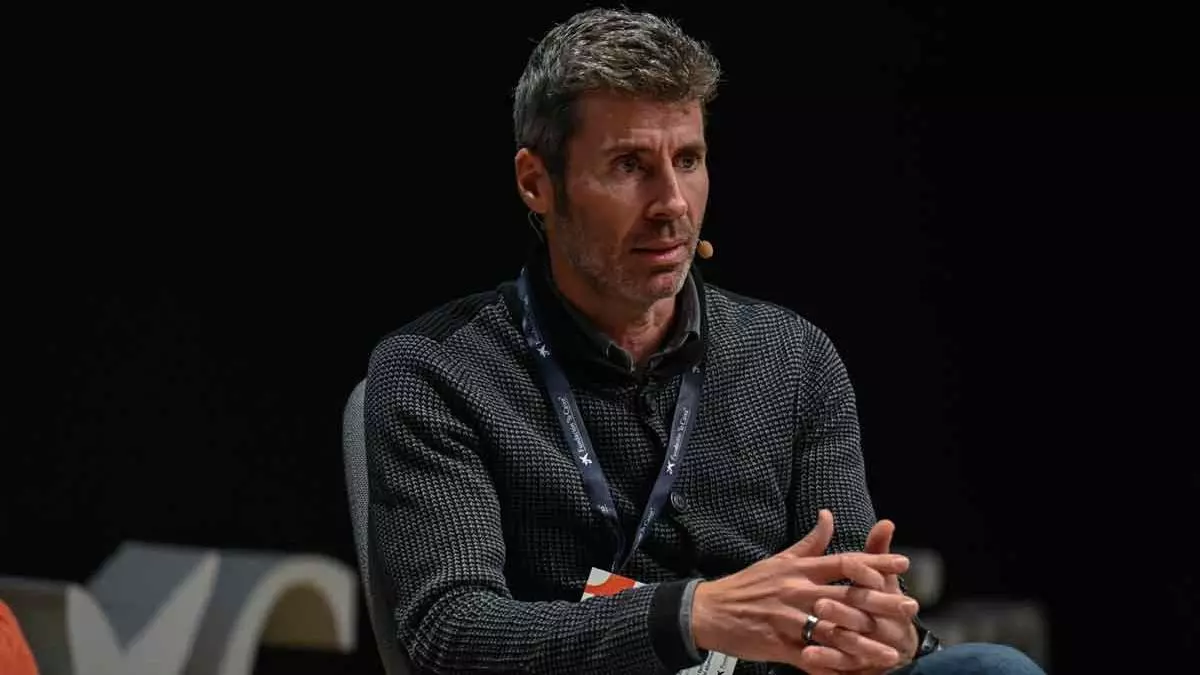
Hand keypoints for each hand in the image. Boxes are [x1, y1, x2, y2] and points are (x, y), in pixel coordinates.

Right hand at [690, 510, 918, 672]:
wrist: (709, 610)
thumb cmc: (746, 585)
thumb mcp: (778, 559)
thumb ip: (809, 543)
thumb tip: (828, 515)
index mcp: (799, 570)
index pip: (844, 563)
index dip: (875, 564)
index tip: (903, 565)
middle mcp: (798, 592)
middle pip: (847, 597)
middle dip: (882, 604)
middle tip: (911, 607)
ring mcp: (789, 620)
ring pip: (835, 632)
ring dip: (866, 644)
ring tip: (893, 652)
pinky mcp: (779, 645)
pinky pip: (812, 659)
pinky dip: (834, 668)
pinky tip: (855, 674)